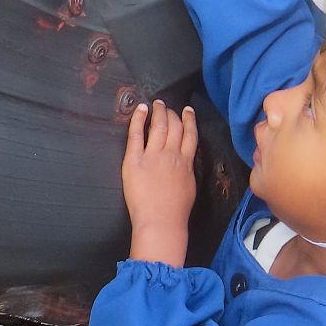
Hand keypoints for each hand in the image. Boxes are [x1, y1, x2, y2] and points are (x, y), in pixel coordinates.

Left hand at [124, 101, 197, 264]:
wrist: (161, 220)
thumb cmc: (177, 210)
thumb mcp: (190, 186)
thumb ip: (188, 169)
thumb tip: (185, 160)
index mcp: (186, 161)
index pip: (190, 134)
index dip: (189, 120)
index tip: (187, 111)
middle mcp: (171, 153)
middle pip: (174, 126)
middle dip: (172, 113)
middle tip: (167, 106)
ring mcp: (152, 155)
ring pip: (158, 126)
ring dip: (159, 112)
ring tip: (157, 104)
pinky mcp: (134, 160)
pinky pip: (136, 134)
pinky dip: (138, 119)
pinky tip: (141, 110)